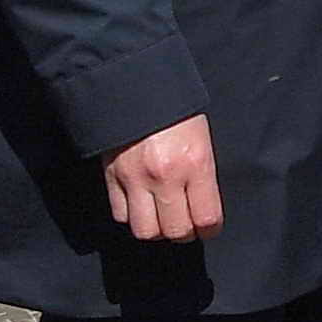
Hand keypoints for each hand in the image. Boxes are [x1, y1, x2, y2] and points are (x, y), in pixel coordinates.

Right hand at [103, 116, 222, 242]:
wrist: (135, 88)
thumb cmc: (177, 111)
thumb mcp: (202, 139)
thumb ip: (202, 174)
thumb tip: (203, 205)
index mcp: (195, 164)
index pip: (206, 218)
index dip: (210, 229)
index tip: (209, 228)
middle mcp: (165, 177)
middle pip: (175, 231)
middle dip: (184, 234)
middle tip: (186, 226)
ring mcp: (135, 179)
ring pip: (145, 230)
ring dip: (156, 230)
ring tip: (162, 220)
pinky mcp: (111, 178)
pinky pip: (121, 215)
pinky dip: (132, 217)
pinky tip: (141, 207)